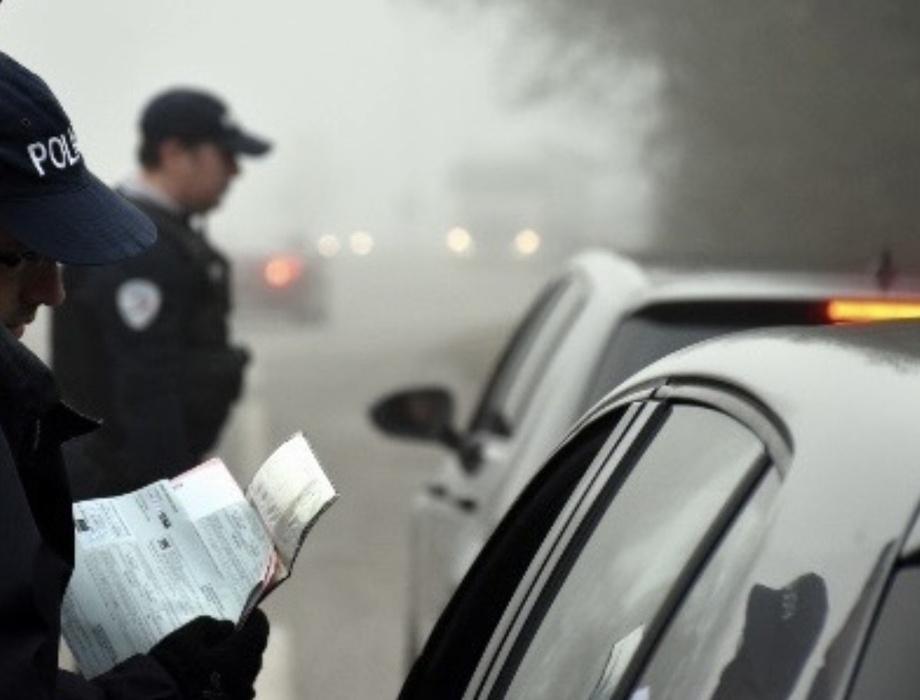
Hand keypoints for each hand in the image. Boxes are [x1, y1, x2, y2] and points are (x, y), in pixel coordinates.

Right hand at [150, 609, 268, 699]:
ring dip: (240, 660)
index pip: (259, 631)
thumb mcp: (189, 634)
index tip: (248, 613)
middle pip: (255, 653)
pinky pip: (239, 687)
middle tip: (233, 634)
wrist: (155, 698)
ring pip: (248, 672)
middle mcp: (245, 677)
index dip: (256, 619)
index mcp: (238, 656)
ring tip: (222, 654)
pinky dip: (233, 677)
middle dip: (247, 641)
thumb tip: (229, 627)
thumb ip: (213, 625)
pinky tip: (217, 674)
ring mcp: (239, 694)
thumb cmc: (174, 664)